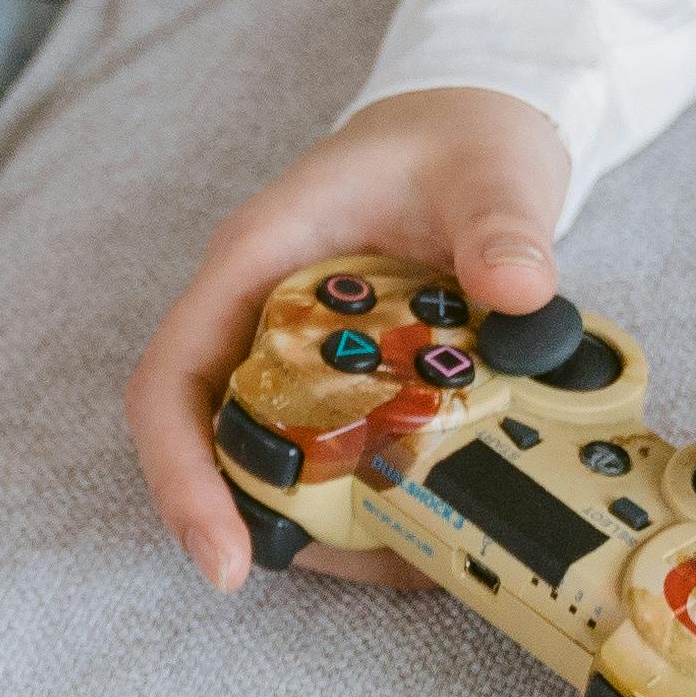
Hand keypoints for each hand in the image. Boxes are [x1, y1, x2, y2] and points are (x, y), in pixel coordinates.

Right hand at [131, 86, 578, 590]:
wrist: (476, 125)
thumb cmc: (461, 137)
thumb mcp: (492, 172)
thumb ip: (505, 227)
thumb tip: (520, 294)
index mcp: (257, 259)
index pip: (175, 379)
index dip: (181, 475)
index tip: (224, 558)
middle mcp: (257, 314)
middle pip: (214, 444)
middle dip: (266, 525)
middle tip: (358, 571)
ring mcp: (296, 352)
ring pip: (274, 464)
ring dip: (329, 526)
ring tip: (412, 565)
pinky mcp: (343, 381)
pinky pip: (336, 458)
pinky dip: (376, 504)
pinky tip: (436, 530)